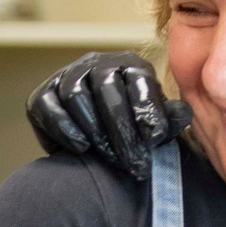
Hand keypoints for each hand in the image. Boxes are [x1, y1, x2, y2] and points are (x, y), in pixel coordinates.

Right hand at [24, 51, 189, 178]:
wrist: (100, 147)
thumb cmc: (134, 132)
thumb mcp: (156, 126)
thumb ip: (170, 120)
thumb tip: (184, 114)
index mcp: (130, 65)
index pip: (138, 78)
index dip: (147, 108)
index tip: (156, 139)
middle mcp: (96, 64)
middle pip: (107, 90)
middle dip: (123, 131)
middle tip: (136, 163)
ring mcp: (66, 77)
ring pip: (76, 96)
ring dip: (96, 131)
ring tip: (113, 159)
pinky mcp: (41, 97)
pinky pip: (48, 108)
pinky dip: (64, 129)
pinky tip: (82, 149)